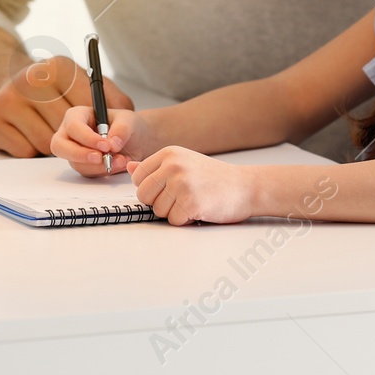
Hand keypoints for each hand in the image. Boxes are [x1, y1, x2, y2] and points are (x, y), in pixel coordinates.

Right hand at [0, 55, 133, 157]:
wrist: (10, 84)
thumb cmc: (58, 90)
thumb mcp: (87, 85)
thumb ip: (112, 101)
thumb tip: (119, 132)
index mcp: (59, 66)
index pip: (85, 107)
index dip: (99, 130)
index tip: (107, 144)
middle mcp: (29, 79)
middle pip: (65, 129)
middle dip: (80, 142)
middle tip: (88, 147)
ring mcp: (7, 99)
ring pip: (47, 143)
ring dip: (56, 145)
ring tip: (55, 130)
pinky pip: (26, 152)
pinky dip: (33, 149)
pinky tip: (32, 133)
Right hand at [52, 105, 145, 175]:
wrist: (134, 141)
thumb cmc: (126, 125)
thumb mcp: (129, 120)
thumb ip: (122, 129)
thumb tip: (112, 144)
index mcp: (77, 115)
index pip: (73, 126)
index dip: (87, 138)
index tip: (106, 146)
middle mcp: (71, 134)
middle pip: (60, 147)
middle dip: (80, 155)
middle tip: (100, 158)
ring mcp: (74, 152)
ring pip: (76, 163)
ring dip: (99, 166)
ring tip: (121, 159)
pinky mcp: (83, 166)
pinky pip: (88, 173)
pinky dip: (104, 171)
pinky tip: (119, 164)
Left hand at [129, 147, 256, 225]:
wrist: (245, 186)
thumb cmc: (215, 177)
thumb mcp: (184, 163)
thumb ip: (156, 167)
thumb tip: (129, 167)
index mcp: (169, 154)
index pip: (138, 176)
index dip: (150, 188)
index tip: (166, 188)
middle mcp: (173, 166)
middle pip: (143, 195)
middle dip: (159, 202)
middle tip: (180, 197)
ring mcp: (182, 184)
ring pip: (157, 210)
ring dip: (173, 212)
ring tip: (192, 201)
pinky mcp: (191, 203)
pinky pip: (173, 221)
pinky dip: (185, 220)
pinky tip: (199, 209)